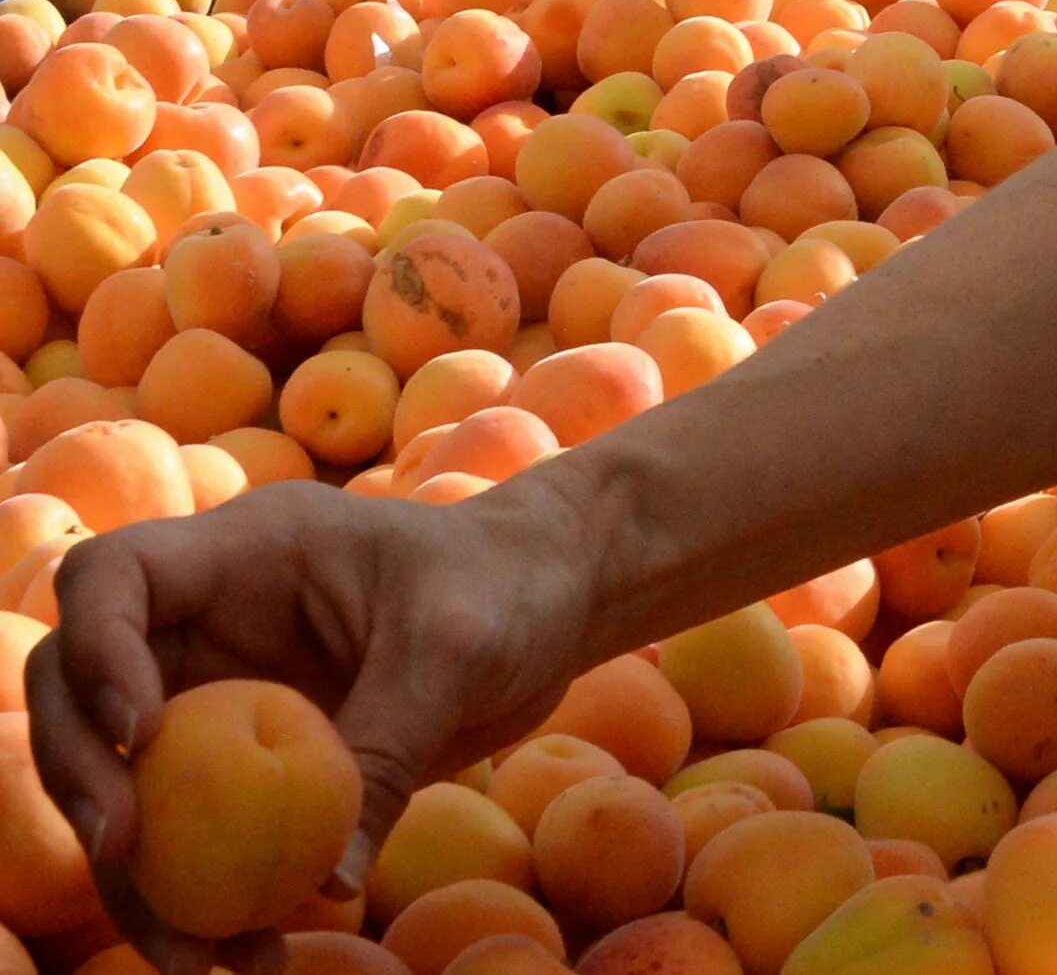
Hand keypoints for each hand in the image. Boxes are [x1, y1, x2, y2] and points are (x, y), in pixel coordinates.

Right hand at [30, 482, 602, 971]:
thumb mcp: (460, 647)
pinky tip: (249, 952)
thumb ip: (390, 745)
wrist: (552, 601)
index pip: (113, 576)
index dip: (95, 650)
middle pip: (76, 690)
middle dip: (79, 776)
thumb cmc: (511, 584)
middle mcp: (209, 621)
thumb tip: (328, 881)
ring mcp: (217, 693)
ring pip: (121, 788)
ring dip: (137, 879)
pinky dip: (202, 900)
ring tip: (203, 956)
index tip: (139, 732)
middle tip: (127, 850)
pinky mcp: (244, 763)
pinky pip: (190, 838)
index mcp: (249, 550)